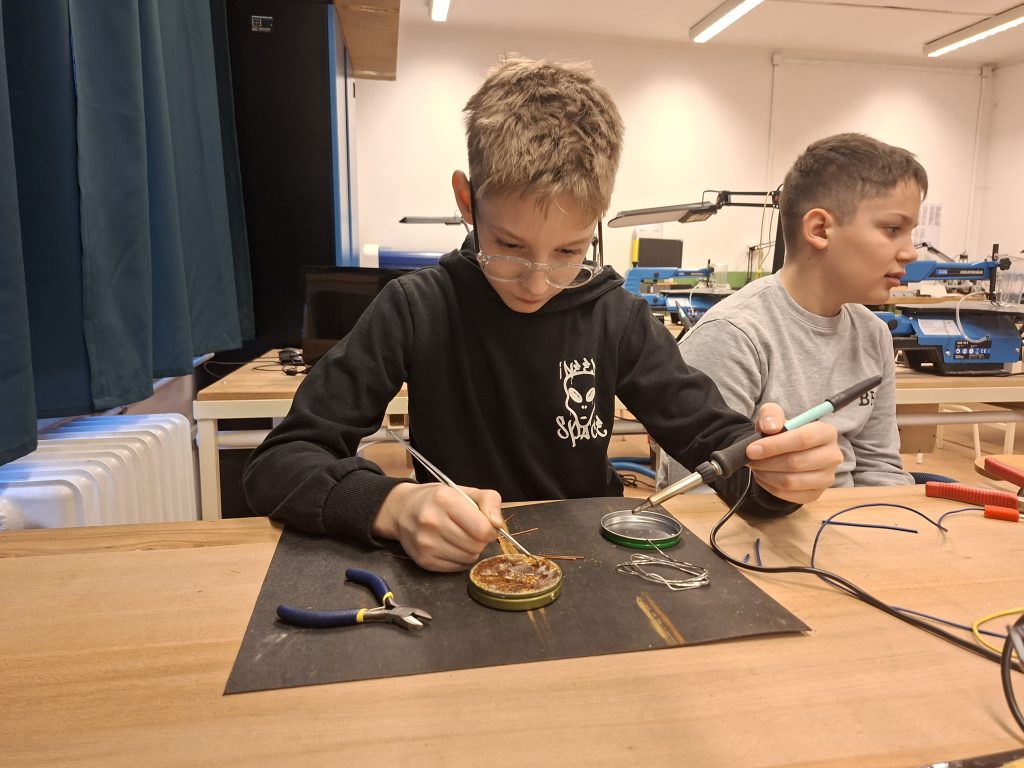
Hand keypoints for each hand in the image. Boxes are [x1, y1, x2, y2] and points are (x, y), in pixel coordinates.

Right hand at [372, 482, 504, 571]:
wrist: (402, 510)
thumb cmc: (437, 500)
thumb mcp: (464, 491)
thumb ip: (489, 501)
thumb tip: (497, 524)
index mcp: (445, 500)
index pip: (482, 529)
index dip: (490, 529)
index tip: (485, 525)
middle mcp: (432, 522)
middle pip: (476, 545)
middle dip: (480, 540)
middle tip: (472, 531)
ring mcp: (426, 543)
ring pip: (468, 558)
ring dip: (471, 550)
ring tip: (460, 538)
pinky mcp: (423, 560)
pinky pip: (456, 568)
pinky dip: (460, 559)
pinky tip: (451, 546)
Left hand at [744, 402, 841, 503]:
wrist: (785, 452)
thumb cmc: (781, 432)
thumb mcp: (773, 416)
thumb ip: (771, 414)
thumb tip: (771, 427)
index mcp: (826, 432)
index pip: (803, 439)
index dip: (775, 445)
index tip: (751, 449)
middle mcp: (832, 456)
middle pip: (796, 462)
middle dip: (767, 462)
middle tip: (750, 459)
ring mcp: (826, 478)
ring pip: (791, 482)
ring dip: (766, 475)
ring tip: (755, 466)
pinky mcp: (816, 494)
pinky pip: (789, 495)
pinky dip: (770, 487)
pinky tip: (763, 476)